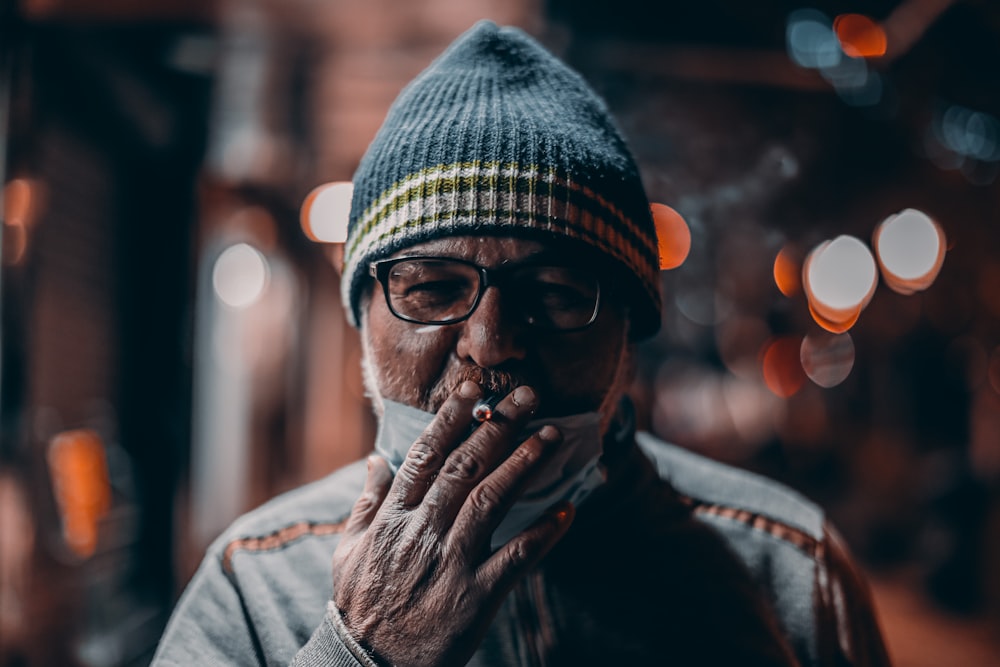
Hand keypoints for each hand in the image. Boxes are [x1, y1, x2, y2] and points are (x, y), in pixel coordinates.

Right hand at [331, 382, 573, 666]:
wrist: (368, 665)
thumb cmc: (361, 604)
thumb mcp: (348, 550)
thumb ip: (366, 503)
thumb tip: (377, 459)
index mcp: (393, 518)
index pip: (425, 456)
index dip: (451, 419)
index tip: (474, 391)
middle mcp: (422, 532)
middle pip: (464, 467)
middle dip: (498, 426)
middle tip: (528, 395)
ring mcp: (450, 563)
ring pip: (490, 501)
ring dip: (523, 465)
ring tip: (550, 436)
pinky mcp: (475, 597)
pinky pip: (515, 559)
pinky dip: (542, 533)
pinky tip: (566, 510)